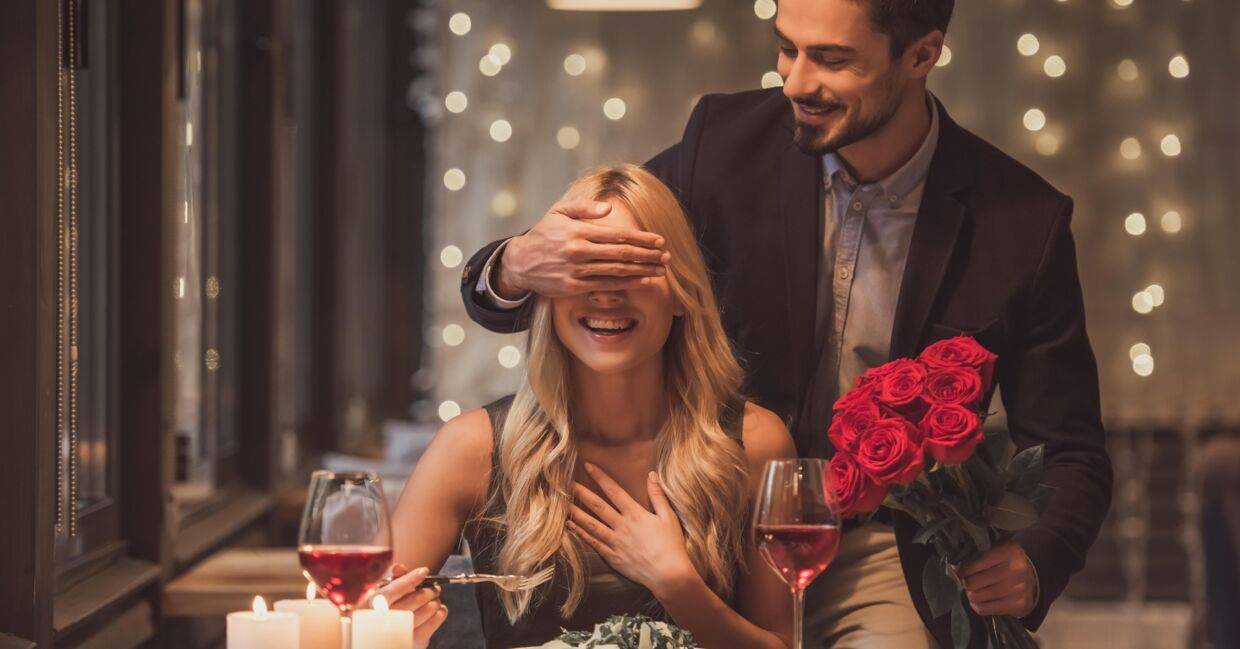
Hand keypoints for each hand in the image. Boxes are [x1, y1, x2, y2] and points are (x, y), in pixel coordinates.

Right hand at [374, 564, 448, 648]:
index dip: (411, 578)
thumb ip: (395, 579)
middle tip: (435, 588)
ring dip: (436, 600)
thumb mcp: (387, 593)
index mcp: (376, 604)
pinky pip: (435, 620)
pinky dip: (440, 612)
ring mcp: (401, 632)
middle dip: (431, 590)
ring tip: (434, 599)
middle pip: (417, 598)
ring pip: (429, 608)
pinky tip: (436, 610)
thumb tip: (399, 567)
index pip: (395, 589)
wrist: (387, 637)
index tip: (424, 571)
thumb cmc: (388, 610)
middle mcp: (387, 619)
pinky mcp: (415, 641)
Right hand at [496, 200, 669, 298]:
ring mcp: (577, 271)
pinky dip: (626, 284)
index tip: (659, 240)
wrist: (520, 262)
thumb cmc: (544, 234)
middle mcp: (579, 251)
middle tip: (667, 256)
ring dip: (642, 271)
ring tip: (660, 270)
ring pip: (617, 272)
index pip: (617, 235)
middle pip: (621, 254)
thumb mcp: (559, 212)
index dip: (641, 238)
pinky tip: (641, 281)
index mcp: (578, 231)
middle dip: (648, 255)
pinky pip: (606, 285)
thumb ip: (584, 208)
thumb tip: (609, 209)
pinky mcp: (574, 287)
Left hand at [568, 463, 697, 596]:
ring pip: (591, 525)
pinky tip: (572, 527)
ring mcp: (615, 542)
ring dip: (576, 513)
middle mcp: (622, 526)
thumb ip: (658, 495)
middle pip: (597, 506)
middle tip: (566, 483)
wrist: (668, 574)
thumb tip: (652, 474)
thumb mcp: (668, 517)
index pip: (614, 490)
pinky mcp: (612, 557)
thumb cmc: (671, 545)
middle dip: (581, 493)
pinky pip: (594, 543)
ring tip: (563, 504)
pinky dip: (581, 534)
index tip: (588, 466)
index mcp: (635, 514)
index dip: (600, 477)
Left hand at [959, 541, 1037, 617]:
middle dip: (966, 583)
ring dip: (971, 595)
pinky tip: (979, 601)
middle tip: (967, 582)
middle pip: (973, 582)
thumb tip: (956, 568)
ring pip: (977, 597)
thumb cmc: (1009, 562)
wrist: (1032, 579)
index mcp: (1009, 551)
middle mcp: (1015, 570)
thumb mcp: (999, 549)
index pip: (976, 564)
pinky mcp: (1017, 605)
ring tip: (973, 591)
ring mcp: (1017, 589)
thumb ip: (980, 554)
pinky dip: (977, 606)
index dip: (964, 570)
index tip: (961, 572)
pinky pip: (984, 609)